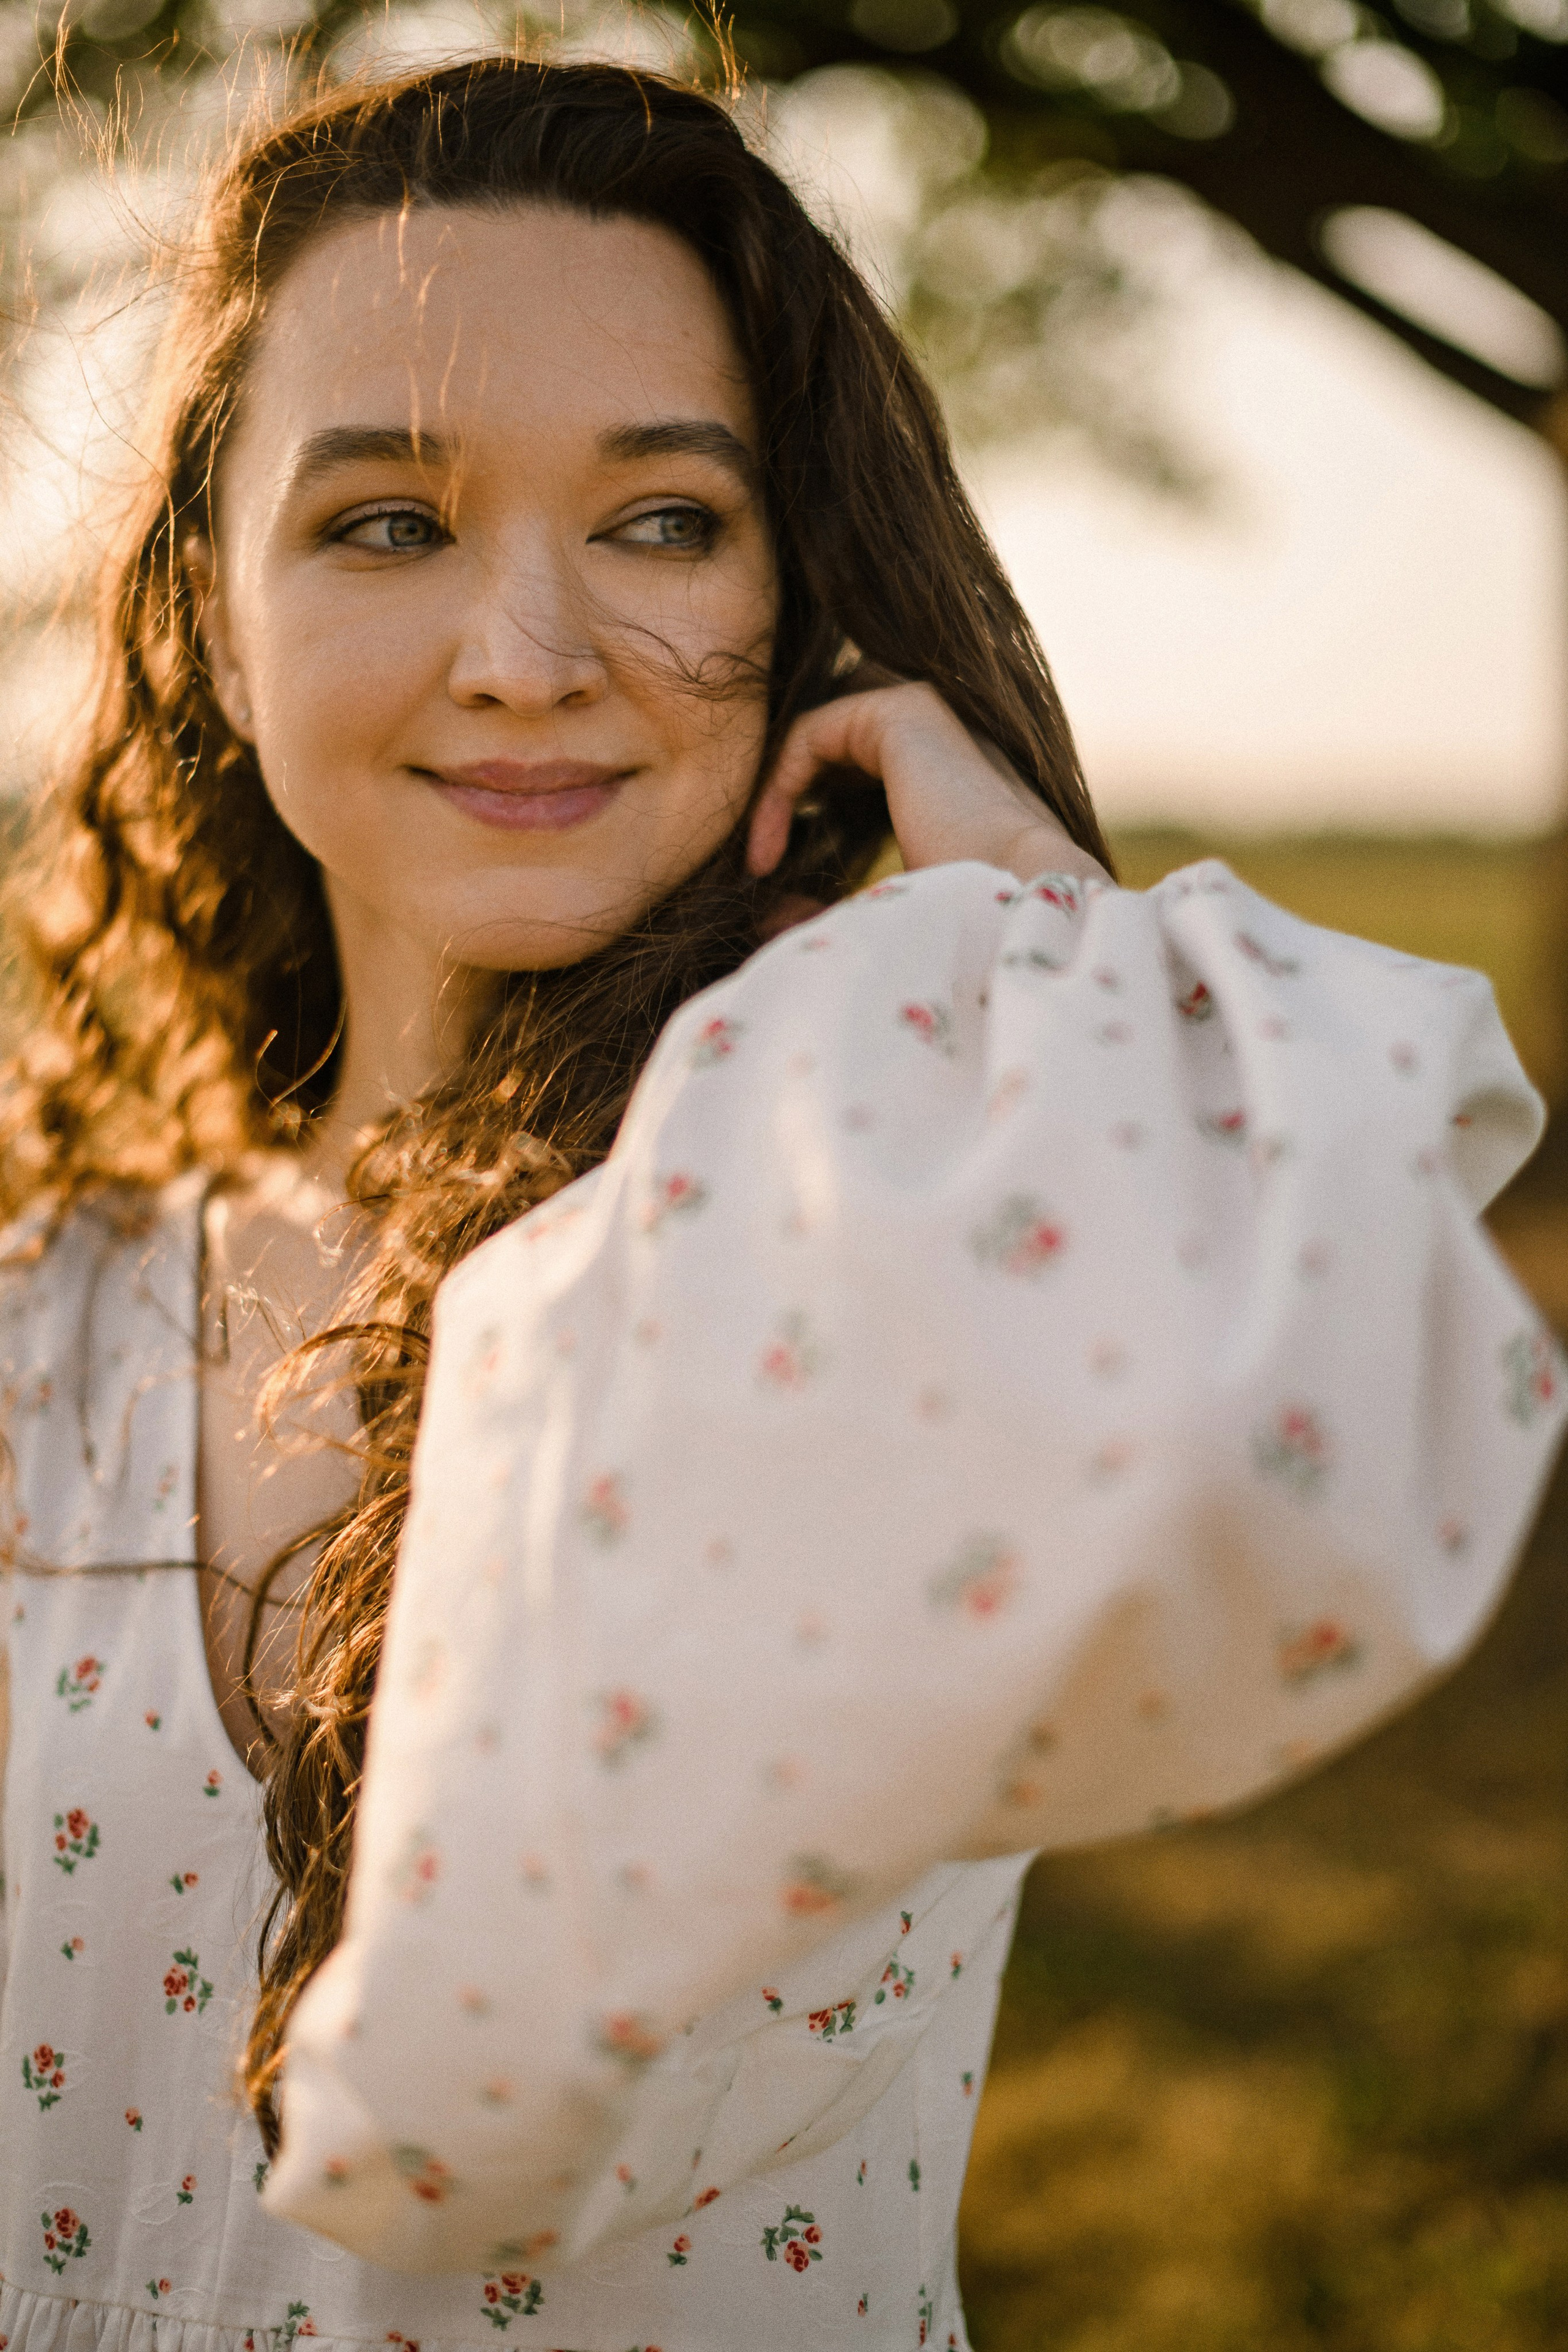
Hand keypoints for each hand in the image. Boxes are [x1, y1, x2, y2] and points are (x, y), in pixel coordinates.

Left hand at [746, 680, 1108, 887]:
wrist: (1022, 907)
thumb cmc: (964, 925)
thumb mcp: (882, 914)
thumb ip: (827, 906)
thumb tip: (765, 918)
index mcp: (948, 776)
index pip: (851, 777)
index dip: (801, 824)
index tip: (772, 890)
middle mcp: (940, 734)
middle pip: (828, 751)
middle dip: (784, 802)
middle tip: (758, 866)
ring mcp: (925, 711)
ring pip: (813, 739)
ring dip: (775, 796)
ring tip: (759, 862)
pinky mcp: (900, 709)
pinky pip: (808, 735)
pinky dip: (777, 790)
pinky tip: (766, 852)